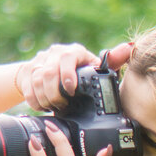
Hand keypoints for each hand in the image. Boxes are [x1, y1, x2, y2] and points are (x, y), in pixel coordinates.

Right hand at [16, 41, 134, 110]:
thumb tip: (129, 47)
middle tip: (62, 106)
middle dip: (55, 94)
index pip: (67, 57)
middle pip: (48, 72)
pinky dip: (34, 100)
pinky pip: (27, 88)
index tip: (71, 91)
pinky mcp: (27, 71)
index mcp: (74, 52)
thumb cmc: (79, 71)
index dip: (67, 74)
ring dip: (45, 98)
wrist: (53, 69)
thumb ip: (112, 61)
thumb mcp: (95, 68)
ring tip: (53, 108)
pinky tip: (42, 106)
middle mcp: (55, 53)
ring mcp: (39, 61)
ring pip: (36, 81)